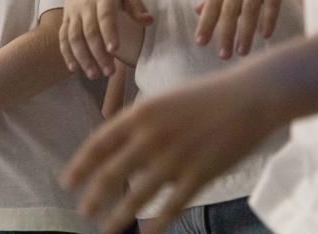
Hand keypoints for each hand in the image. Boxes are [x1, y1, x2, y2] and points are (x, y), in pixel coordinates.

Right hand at [61, 0, 152, 78]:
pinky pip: (63, 37)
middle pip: (89, 31)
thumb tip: (149, 21)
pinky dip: (67, 53)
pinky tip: (74, 68)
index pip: (105, 16)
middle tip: (109, 72)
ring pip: (74, 37)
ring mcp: (73, 12)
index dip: (109, 33)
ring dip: (82, 57)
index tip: (115, 50)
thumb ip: (136, 6)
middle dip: (98, 53)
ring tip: (93, 74)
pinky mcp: (66, 18)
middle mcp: (85, 5)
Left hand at [61, 66, 279, 233]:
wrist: (249, 97)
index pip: (99, 143)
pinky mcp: (199, 174)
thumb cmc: (206, 97)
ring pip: (137, 195)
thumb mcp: (163, 102)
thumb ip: (140, 124)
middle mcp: (151, 136)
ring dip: (117, 215)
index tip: (67, 182)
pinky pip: (171, 206)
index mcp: (140, 114)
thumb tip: (118, 148)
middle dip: (93, 195)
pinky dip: (155, 223)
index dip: (80, 165)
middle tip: (82, 210)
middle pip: (112, 173)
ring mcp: (174, 157)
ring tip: (105, 228)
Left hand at [195, 0, 285, 58]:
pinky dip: (268, 18)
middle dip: (225, 33)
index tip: (200, 42)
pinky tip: (265, 35)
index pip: (212, 5)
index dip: (206, 23)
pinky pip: (272, 2)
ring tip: (242, 52)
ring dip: (245, 31)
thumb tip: (197, 10)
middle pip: (229, 10)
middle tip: (223, 55)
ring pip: (249, 9)